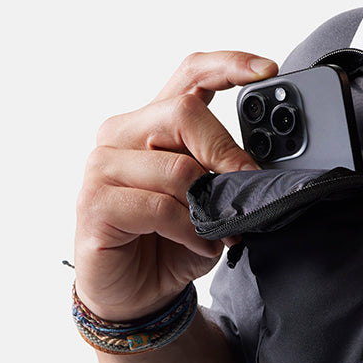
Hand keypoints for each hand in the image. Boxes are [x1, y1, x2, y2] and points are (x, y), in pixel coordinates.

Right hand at [74, 50, 277, 322]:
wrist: (135, 297)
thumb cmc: (169, 246)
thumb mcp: (209, 204)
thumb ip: (223, 176)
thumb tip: (257, 170)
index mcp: (150, 125)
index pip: (189, 75)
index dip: (228, 65)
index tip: (267, 70)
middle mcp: (121, 136)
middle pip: (183, 112)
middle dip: (225, 151)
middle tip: (248, 185)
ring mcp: (102, 167)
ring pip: (175, 167)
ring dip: (207, 206)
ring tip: (215, 232)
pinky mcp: (95, 203)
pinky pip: (158, 206)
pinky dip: (188, 230)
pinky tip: (196, 245)